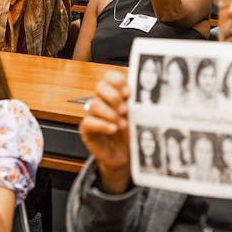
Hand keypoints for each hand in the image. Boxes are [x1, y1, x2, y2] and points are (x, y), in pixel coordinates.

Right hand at [79, 71, 131, 193]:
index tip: (128, 92)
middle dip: (113, 97)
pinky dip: (102, 125)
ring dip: (110, 113)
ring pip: (94, 104)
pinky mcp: (87, 129)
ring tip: (122, 124)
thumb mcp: (137, 115)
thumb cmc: (131, 132)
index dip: (117, 81)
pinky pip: (89, 122)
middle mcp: (102, 101)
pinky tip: (113, 129)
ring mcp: (93, 114)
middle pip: (100, 87)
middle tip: (124, 110)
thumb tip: (144, 93)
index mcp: (114, 93)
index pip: (109, 77)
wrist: (125, 155)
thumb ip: (137, 103)